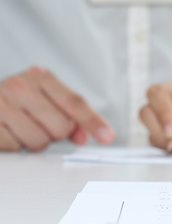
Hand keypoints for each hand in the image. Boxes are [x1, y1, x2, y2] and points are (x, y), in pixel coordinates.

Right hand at [0, 66, 114, 150]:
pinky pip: (15, 147)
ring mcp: (0, 103)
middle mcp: (20, 85)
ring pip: (39, 141)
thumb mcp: (46, 101)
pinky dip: (15, 146)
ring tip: (21, 129)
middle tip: (39, 125)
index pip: (75, 102)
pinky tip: (8, 133)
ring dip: (34, 142)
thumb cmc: (17, 103)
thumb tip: (83, 137)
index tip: (108, 137)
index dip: (93, 121)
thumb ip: (70, 117)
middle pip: (61, 127)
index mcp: (41, 77)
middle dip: (54, 134)